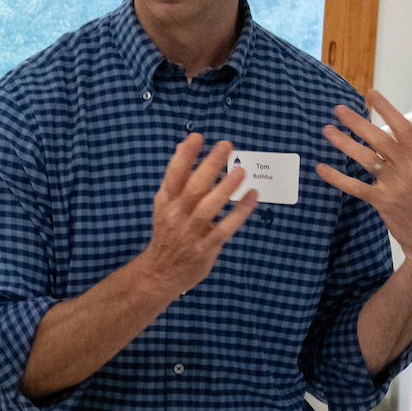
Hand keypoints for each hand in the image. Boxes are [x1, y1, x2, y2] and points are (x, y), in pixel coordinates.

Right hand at [130, 133, 257, 301]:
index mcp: (166, 201)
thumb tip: (183, 145)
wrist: (160, 273)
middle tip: (226, 146)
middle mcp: (176, 215)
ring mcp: (190, 232)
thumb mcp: (166, 203)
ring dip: (225, 188)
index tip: (197, 137)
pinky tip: (252, 197)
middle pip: (193, 187)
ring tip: (241, 171)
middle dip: (209, 165)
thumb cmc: (168, 233)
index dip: (184, 155)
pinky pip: (224, 228)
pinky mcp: (204, 247)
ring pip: (207, 208)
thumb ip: (177, 176)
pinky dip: (239, 213)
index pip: (173, 175)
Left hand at [318, 91, 411, 272]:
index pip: (404, 127)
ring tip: (328, 131)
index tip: (372, 96)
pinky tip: (323, 168)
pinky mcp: (382, 201)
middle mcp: (409, 169)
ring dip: (344, 143)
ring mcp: (395, 185)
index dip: (387, 110)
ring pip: (365, 158)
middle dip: (358, 122)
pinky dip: (338, 178)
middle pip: (380, 139)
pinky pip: (356, 186)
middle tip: (339, 110)